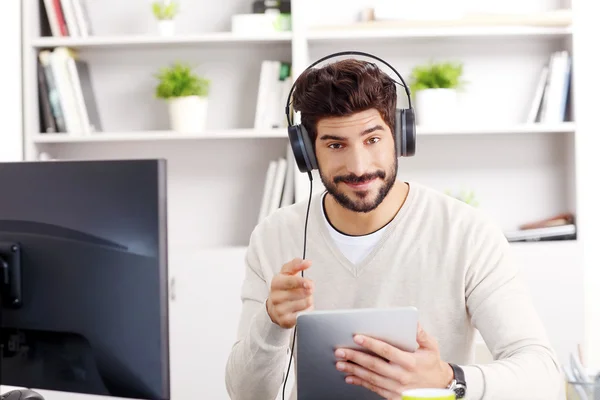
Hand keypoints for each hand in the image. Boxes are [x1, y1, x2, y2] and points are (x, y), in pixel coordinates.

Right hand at [266, 258, 313, 328]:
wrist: (274, 307)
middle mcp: (275, 297)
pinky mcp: (284, 321)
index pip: (289, 281)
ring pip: (303, 304)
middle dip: (308, 292)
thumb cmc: (284, 288)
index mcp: (276, 283)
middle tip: (308, 291)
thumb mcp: (287, 273)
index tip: (310, 283)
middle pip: (299, 294)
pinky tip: (303, 309)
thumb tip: (307, 262)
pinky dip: (307, 311)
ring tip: (304, 299)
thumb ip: (296, 264)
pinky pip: (302, 316)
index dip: (301, 282)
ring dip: (309, 301)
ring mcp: (279, 310)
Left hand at [334, 324, 453, 398]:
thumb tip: (413, 321)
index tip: (357, 337)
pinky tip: (349, 377)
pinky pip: (373, 388)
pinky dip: (360, 382)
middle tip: (340, 351)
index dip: (371, 343)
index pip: (386, 350)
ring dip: (353, 370)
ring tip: (340, 363)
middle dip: (355, 357)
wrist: (439, 388)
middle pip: (374, 365)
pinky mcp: (393, 396)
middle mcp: (402, 376)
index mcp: (410, 362)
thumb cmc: (431, 364)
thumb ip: (421, 334)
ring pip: (371, 377)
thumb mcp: (431, 346)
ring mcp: (396, 388)